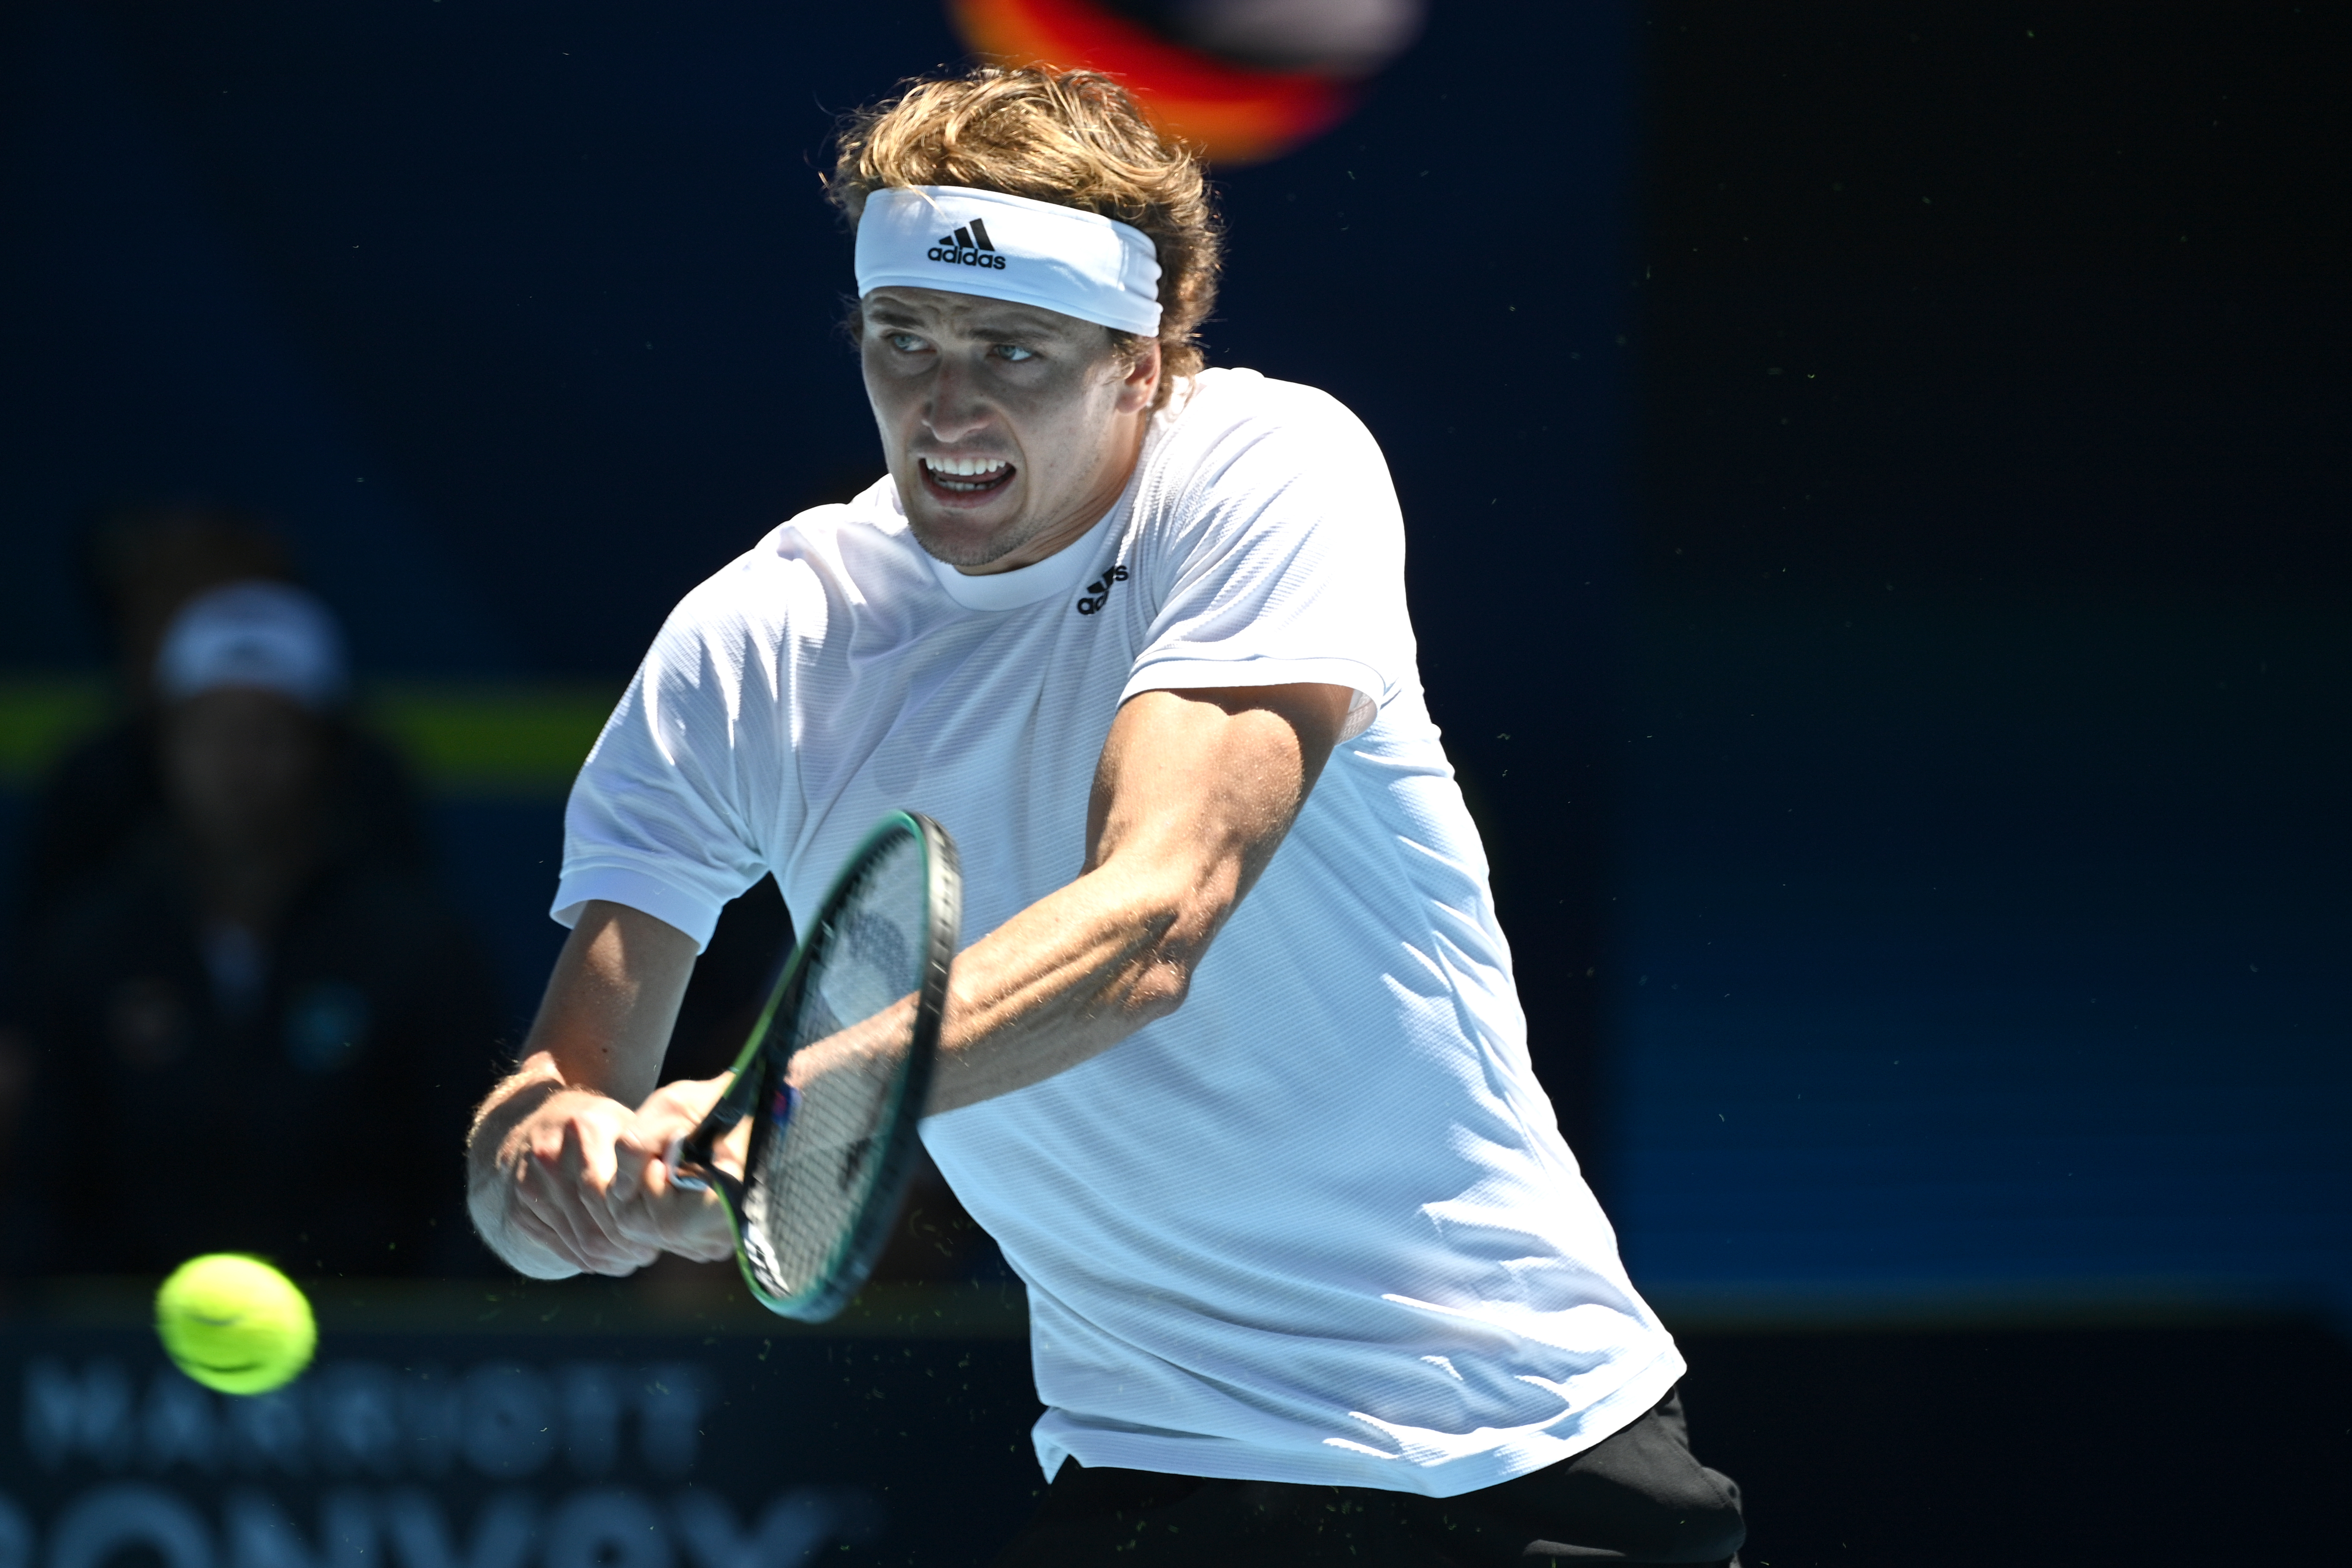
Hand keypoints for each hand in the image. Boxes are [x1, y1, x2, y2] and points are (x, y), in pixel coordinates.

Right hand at [467, 1056, 733, 1276]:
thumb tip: (696, 1186)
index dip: (642, 1220)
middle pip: (599, 1225)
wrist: (536, 1123)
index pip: (615, 1193)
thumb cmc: (599, 1127)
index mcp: (586, 1129)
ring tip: (636, 1257)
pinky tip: (610, 1258)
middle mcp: (551, 1156)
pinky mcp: (519, 1212)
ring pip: (583, 1244)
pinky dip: (589, 1260)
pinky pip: (562, 1250)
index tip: (661, 1232)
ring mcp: (529, 1186)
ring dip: (615, 1258)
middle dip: (631, 1246)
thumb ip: (654, 1153)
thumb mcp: (627, 1124)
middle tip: (652, 1251)